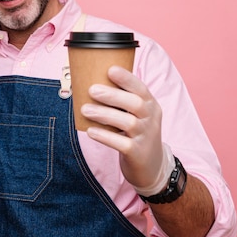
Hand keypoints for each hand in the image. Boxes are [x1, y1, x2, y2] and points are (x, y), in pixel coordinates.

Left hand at [80, 66, 172, 193]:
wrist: (152, 167)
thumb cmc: (137, 135)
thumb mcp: (137, 116)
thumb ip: (122, 102)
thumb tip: (91, 83)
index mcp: (151, 105)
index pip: (141, 88)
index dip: (127, 79)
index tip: (111, 70)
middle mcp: (151, 119)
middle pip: (135, 103)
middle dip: (113, 95)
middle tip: (92, 89)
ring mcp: (146, 136)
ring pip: (127, 122)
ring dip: (104, 114)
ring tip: (85, 109)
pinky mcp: (137, 153)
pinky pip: (121, 143)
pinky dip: (105, 136)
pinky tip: (91, 131)